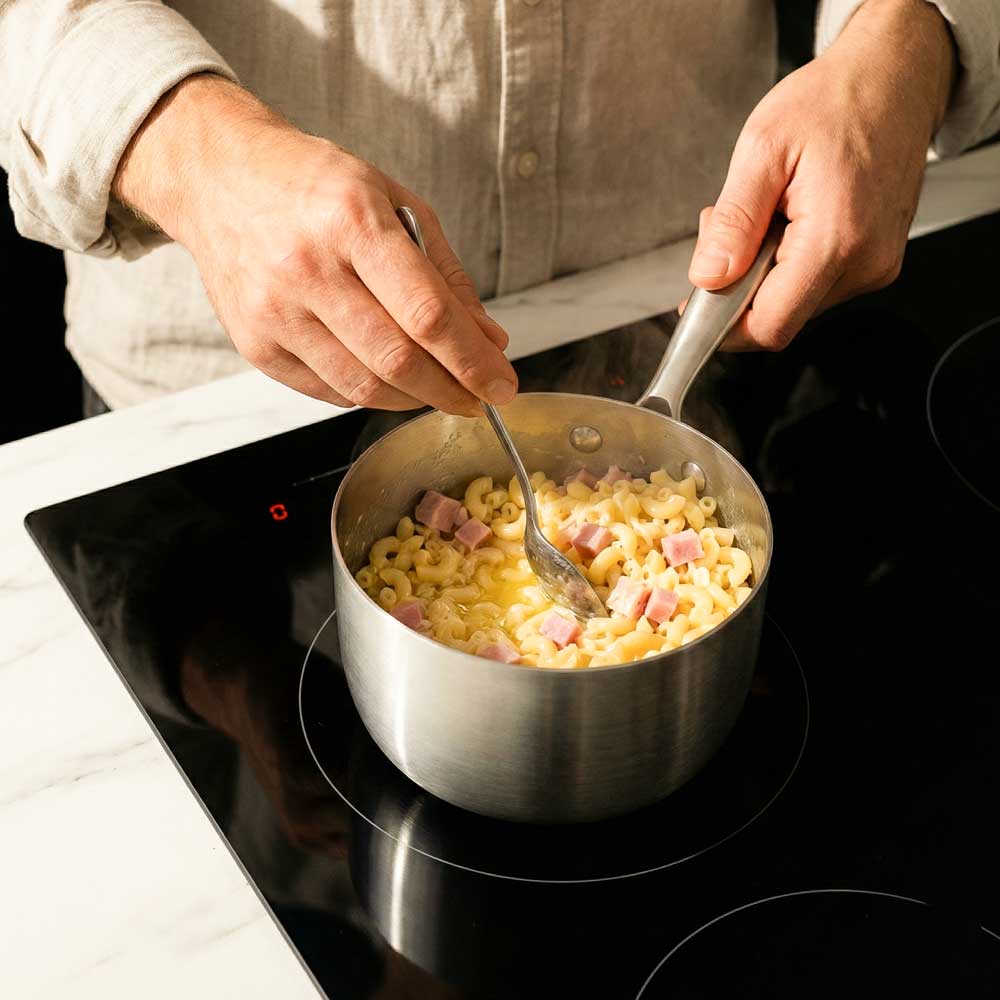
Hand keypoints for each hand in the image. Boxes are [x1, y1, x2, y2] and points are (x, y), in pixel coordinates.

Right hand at [113, 75, 515, 415]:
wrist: (219, 179)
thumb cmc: (314, 186)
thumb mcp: (393, 203)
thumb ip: (445, 275)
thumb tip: (487, 340)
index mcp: (352, 220)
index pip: (427, 314)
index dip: (473, 361)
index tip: (502, 384)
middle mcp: (306, 268)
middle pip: (397, 361)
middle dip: (451, 391)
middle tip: (477, 398)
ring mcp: (273, 312)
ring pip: (363, 387)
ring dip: (413, 399)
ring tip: (437, 390)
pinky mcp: (255, 346)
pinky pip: (328, 392)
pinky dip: (369, 394)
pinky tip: (386, 379)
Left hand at [687, 0, 954, 349]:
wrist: (894, 78)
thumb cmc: (833, 101)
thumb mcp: (763, 148)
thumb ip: (734, 221)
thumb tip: (708, 277)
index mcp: (835, 240)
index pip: (770, 326)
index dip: (723, 327)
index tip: (695, 305)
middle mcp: (864, 264)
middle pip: (780, 318)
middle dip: (739, 289)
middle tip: (728, 232)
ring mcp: (875, 266)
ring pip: (796, 304)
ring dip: (763, 274)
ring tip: (766, 215)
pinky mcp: (877, 262)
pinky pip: (817, 286)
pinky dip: (789, 265)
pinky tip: (789, 222)